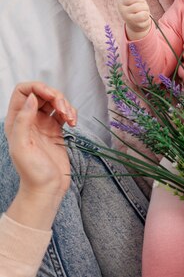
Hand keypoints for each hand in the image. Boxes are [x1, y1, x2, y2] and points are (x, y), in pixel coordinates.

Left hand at [4, 82, 76, 229]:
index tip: (52, 96)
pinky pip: (65, 113)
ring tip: (71, 120)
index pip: (23, 91)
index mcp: (16, 121)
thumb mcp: (22, 146)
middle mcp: (29, 120)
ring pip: (55, 102)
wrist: (47, 189)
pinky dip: (72, 114)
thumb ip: (23, 120)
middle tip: (64, 110)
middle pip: (42, 94)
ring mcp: (43, 124)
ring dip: (67, 105)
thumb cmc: (32, 172)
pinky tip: (73, 123)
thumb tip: (31, 98)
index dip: (38, 88)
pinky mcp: (57, 130)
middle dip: (57, 97)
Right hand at [118, 0, 151, 39]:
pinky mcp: (132, 22)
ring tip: (144, 11)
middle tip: (143, 5)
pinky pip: (143, 15)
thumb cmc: (138, 9)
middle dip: (142, 1)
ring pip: (140, 6)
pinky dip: (147, 15)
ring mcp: (125, 15)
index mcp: (121, 0)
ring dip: (146, 8)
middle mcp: (121, 7)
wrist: (137, 25)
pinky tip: (144, 17)